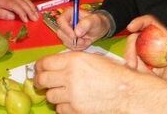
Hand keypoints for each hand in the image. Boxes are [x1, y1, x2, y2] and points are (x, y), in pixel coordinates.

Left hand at [0, 0, 38, 21]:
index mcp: (4, 0)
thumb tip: (13, 17)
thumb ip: (2, 14)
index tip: (26, 20)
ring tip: (37, 16)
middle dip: (30, 11)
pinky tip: (34, 10)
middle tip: (35, 19)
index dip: (22, 13)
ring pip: (25, 0)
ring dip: (32, 8)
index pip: (15, 5)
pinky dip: (31, 5)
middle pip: (22, 3)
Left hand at [35, 51, 163, 112]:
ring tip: (62, 93)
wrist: (127, 92)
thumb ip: (73, 60)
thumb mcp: (93, 58)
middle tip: (41, 83)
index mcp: (74, 59)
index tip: (39, 69)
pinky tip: (72, 102)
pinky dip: (63, 107)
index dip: (39, 66)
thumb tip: (57, 63)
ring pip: (50, 96)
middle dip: (39, 81)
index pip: (45, 62)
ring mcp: (71, 94)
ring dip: (54, 94)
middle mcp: (70, 75)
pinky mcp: (75, 109)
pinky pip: (60, 109)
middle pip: (42, 79)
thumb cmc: (114, 73)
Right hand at [56, 7, 110, 49]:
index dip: (66, 29)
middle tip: (84, 40)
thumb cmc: (97, 22)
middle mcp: (65, 22)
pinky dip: (78, 47)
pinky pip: (69, 46)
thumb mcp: (94, 20)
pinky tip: (85, 42)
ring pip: (65, 41)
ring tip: (87, 40)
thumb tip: (76, 32)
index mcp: (69, 13)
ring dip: (77, 44)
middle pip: (61, 33)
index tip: (75, 36)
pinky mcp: (68, 40)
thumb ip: (86, 24)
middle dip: (73, 39)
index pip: (61, 21)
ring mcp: (66, 32)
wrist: (99, 29)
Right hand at [125, 15, 166, 87]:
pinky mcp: (135, 64)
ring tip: (135, 71)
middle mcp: (150, 43)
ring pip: (128, 50)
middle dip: (129, 47)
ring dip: (128, 59)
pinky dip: (126, 67)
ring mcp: (141, 54)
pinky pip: (126, 62)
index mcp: (162, 38)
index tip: (131, 27)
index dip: (140, 22)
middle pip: (134, 36)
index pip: (150, 23)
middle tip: (132, 64)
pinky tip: (134, 75)